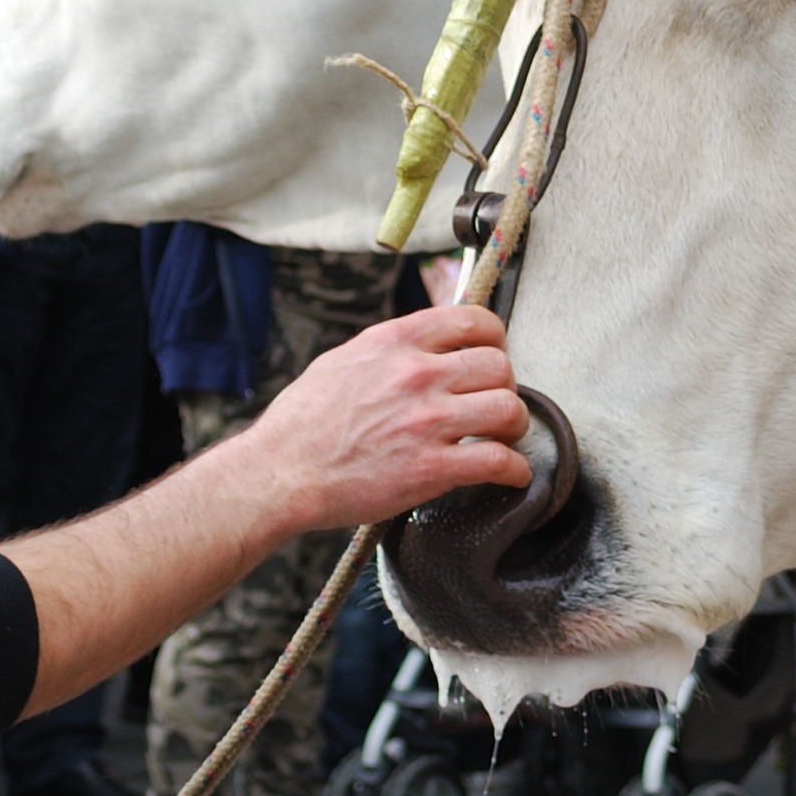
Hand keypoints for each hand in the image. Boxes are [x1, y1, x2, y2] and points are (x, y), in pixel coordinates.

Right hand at [231, 307, 530, 535]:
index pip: (475, 320)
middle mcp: (417, 374)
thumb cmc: (303, 421)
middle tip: (493, 405)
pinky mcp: (432, 469)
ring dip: (514, 427)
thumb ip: (391, 348)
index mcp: (396, 342)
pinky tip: (510, 474)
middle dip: (504, 387)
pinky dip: (514, 471)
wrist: (280, 472)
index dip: (494, 340)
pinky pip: (499, 461)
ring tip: (502, 437)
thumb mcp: (345, 359)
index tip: (491, 357)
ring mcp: (427, 422)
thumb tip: (425, 344)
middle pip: (500, 366)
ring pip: (509, 409)